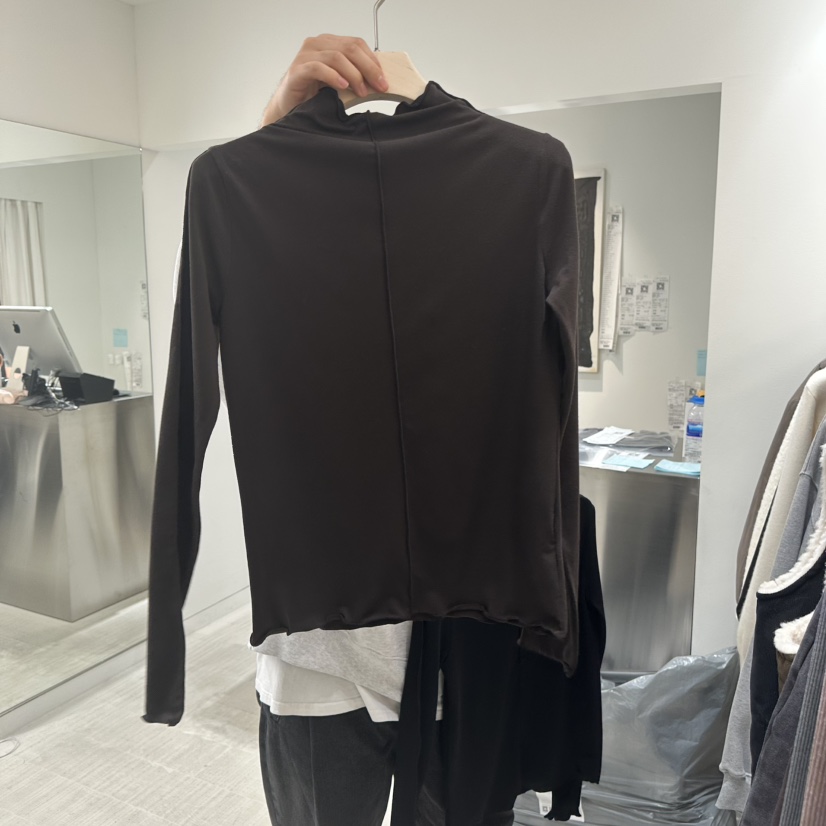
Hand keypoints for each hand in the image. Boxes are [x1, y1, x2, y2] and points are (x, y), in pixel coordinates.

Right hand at [260, 34, 389, 126]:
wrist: (289, 106)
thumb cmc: (313, 93)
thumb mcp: (339, 82)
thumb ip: (354, 75)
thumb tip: (378, 81)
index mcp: (329, 44)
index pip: (356, 44)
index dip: (373, 61)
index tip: (383, 80)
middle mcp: (317, 45)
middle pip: (349, 49)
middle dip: (368, 69)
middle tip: (379, 87)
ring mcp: (306, 55)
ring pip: (336, 57)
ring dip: (354, 75)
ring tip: (361, 91)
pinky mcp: (297, 70)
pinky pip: (318, 68)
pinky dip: (333, 76)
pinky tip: (343, 86)